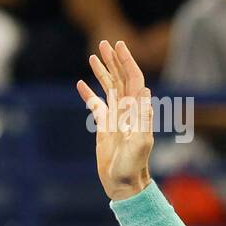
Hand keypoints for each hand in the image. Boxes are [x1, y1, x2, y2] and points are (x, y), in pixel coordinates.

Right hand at [76, 39, 153, 200]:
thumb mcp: (140, 143)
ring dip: (102, 72)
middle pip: (120, 79)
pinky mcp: (105, 126)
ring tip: (93, 55)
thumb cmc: (133, 166)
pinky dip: (89, 94)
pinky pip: (96, 105)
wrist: (124, 183)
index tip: (118, 45)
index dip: (127, 61)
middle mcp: (127, 110)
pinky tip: (80, 84)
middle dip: (113, 60)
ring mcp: (116, 117)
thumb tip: (145, 93)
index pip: (133, 80)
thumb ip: (143, 119)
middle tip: (104, 42)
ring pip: (109, 88)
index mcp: (136, 111)